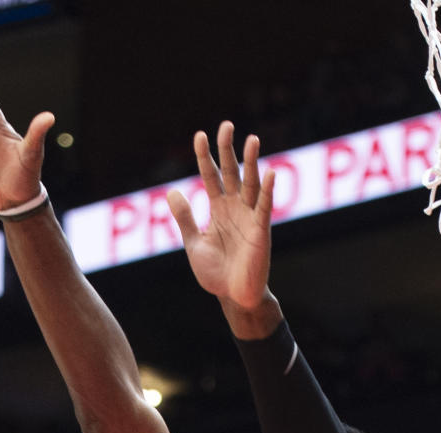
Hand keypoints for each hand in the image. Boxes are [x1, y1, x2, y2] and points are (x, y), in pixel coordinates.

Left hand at [167, 122, 274, 314]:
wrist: (233, 297)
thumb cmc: (215, 273)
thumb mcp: (194, 243)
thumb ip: (185, 218)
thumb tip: (171, 192)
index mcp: (218, 210)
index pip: (210, 177)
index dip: (205, 157)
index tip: (199, 135)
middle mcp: (235, 208)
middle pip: (231, 172)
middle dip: (228, 150)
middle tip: (226, 126)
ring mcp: (249, 217)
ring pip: (250, 184)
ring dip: (252, 162)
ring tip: (252, 139)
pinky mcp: (261, 230)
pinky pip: (264, 207)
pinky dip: (267, 190)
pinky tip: (269, 173)